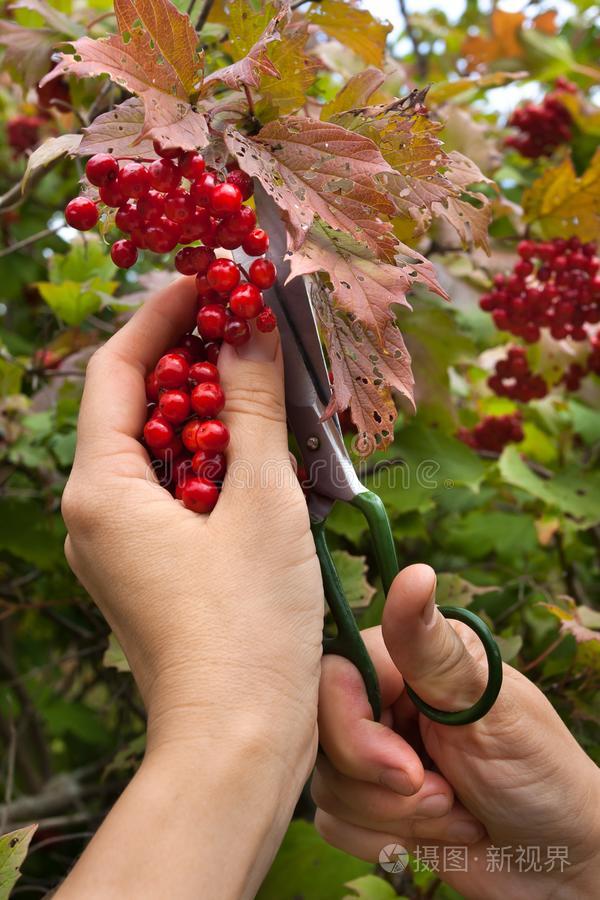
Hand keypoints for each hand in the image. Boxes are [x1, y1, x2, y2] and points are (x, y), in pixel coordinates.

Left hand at [58, 276, 323, 897]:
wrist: (239, 741)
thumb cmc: (249, 626)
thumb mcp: (262, 502)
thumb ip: (256, 409)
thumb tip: (252, 333)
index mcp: (102, 488)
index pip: (117, 370)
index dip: (161, 315)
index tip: (208, 281)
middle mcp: (99, 510)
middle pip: (142, 407)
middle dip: (197, 363)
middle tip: (255, 330)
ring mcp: (124, 542)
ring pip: (167, 449)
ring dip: (218, 413)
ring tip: (274, 383)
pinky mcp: (155, 566)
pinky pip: (182, 490)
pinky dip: (221, 461)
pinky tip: (270, 450)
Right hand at [313, 564, 599, 899]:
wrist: (558, 861)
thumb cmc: (539, 774)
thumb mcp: (490, 708)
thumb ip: (435, 651)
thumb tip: (415, 573)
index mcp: (409, 659)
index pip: (334, 679)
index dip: (355, 733)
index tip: (409, 771)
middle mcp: (384, 698)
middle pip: (322, 735)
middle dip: (381, 788)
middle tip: (445, 795)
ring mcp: (372, 751)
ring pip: (325, 784)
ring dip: (394, 818)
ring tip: (454, 811)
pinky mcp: (367, 801)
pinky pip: (333, 823)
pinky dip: (384, 840)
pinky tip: (437, 832)